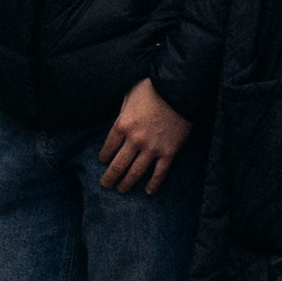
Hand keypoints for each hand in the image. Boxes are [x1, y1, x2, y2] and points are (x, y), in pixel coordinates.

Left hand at [100, 76, 190, 194]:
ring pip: (136, 172)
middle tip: (105, 184)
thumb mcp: (129, 96)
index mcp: (122, 125)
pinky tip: (148, 191)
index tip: (103, 161)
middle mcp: (135, 140)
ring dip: (127, 183)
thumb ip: (122, 113)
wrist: (178, 91)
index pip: (108, 148)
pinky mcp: (168, 152)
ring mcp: (152, 148)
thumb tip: (119, 125)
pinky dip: (153, 184)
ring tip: (121, 190)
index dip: (104, 157)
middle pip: (118, 164)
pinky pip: (159, 173)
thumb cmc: (152, 89)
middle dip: (110, 177)